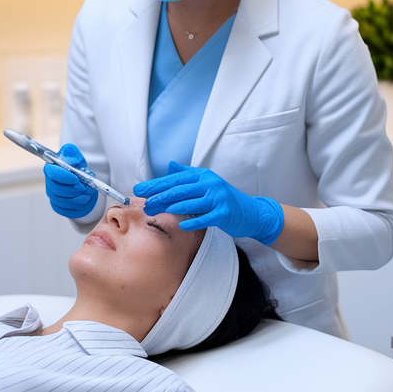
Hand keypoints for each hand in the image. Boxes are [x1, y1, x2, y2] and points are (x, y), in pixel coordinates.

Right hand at [44, 143, 97, 218]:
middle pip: (56, 189)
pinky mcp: (58, 207)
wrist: (85, 186)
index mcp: (52, 169)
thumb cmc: (80, 171)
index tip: (76, 177)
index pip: (51, 172)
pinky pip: (66, 210)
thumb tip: (68, 153)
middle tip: (83, 187)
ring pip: (62, 201)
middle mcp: (50, 183)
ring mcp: (53, 197)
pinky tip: (84, 200)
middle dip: (71, 189)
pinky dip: (77, 206)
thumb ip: (72, 154)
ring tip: (86, 193)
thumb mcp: (78, 160)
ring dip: (77, 197)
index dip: (63, 176)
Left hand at [134, 162, 284, 244]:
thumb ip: (188, 174)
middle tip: (143, 202)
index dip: (157, 184)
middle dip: (159, 196)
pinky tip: (182, 225)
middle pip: (180, 190)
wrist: (252, 213)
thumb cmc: (225, 200)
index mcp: (203, 176)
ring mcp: (218, 198)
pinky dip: (193, 222)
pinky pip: (205, 218)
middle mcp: (210, 184)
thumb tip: (170, 166)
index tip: (140, 190)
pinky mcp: (224, 213)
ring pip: (190, 202)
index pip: (176, 179)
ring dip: (171, 207)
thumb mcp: (207, 183)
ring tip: (155, 210)